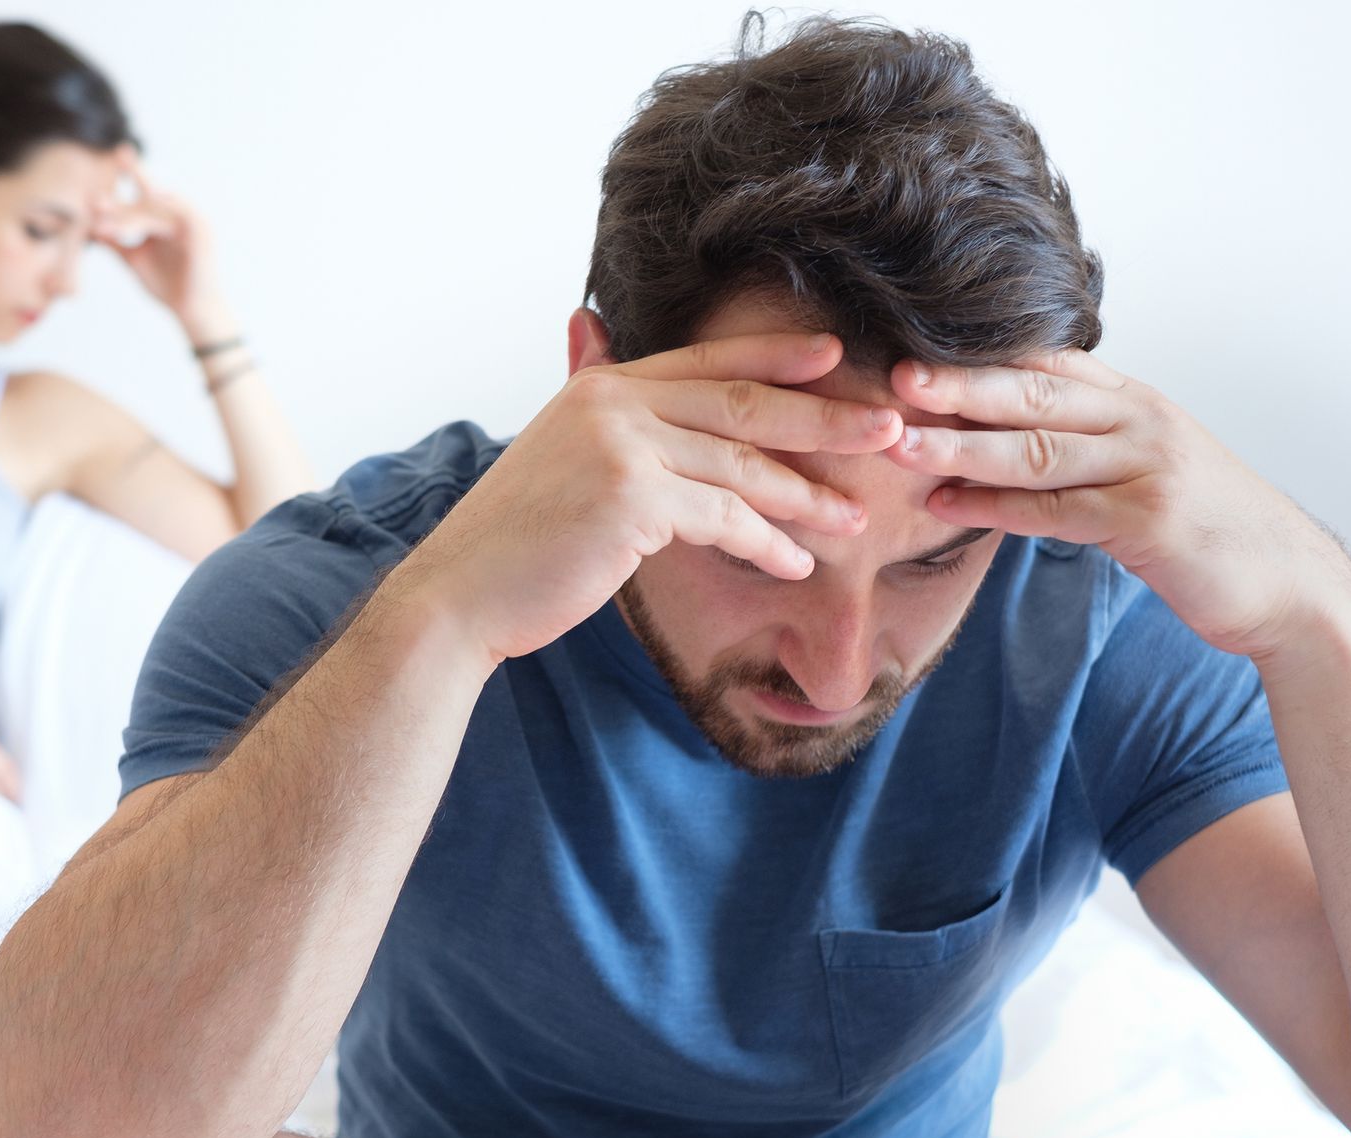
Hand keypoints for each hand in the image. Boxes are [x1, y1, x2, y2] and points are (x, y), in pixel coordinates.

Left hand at [89, 143, 221, 327]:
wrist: (194, 313)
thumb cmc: (169, 288)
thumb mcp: (135, 260)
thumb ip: (117, 242)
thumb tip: (90, 226)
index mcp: (165, 220)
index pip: (143, 193)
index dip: (128, 174)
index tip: (109, 160)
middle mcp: (179, 216)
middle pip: (146, 199)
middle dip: (120, 202)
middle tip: (95, 203)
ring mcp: (192, 221)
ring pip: (157, 209)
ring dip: (131, 216)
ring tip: (107, 226)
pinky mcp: (202, 230)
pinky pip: (183, 210)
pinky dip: (167, 201)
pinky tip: (150, 196)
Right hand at [385, 331, 903, 665]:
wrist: (460, 593)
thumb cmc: (514, 541)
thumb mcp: (554, 453)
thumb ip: (591, 401)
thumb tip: (590, 331)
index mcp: (600, 385)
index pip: (706, 361)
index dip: (776, 356)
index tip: (836, 360)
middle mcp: (612, 402)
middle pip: (741, 402)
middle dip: (824, 417)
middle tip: (890, 429)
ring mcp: (622, 446)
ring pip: (741, 464)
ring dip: (808, 495)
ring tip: (857, 518)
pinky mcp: (632, 498)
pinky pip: (724, 517)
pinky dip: (767, 542)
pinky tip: (797, 562)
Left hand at [881, 349, 1350, 659]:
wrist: (1285, 581)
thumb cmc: (1200, 527)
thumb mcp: (1139, 468)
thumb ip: (1077, 446)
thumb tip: (989, 441)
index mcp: (1131, 401)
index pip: (1045, 365)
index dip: (977, 357)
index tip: (911, 350)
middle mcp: (1138, 421)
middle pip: (1033, 395)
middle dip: (959, 386)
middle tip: (893, 379)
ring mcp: (1146, 467)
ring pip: (1038, 449)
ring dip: (961, 446)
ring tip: (898, 444)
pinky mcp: (1148, 521)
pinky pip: (1057, 511)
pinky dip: (995, 508)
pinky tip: (944, 505)